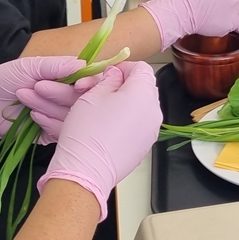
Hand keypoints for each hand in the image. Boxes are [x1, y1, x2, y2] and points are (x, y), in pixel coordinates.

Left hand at [0, 56, 88, 153]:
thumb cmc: (3, 81)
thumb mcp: (28, 66)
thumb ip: (57, 65)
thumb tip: (83, 64)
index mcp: (68, 77)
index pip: (92, 80)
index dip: (91, 82)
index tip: (82, 84)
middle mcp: (69, 97)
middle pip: (85, 99)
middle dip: (62, 93)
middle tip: (38, 86)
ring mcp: (63, 116)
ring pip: (73, 116)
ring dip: (49, 106)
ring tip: (24, 97)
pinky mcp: (54, 134)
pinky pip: (63, 133)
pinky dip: (48, 123)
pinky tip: (32, 116)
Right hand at [37, 62, 160, 219]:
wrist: (85, 171)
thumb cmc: (88, 131)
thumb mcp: (92, 95)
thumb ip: (108, 79)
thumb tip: (115, 75)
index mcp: (144, 94)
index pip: (141, 69)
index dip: (122, 68)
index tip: (106, 73)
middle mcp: (153, 112)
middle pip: (139, 89)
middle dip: (118, 87)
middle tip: (96, 91)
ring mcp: (149, 132)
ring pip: (135, 109)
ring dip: (118, 105)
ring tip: (95, 109)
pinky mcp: (141, 147)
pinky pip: (133, 127)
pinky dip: (119, 123)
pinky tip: (100, 127)